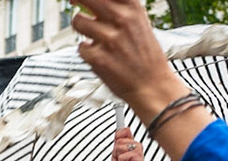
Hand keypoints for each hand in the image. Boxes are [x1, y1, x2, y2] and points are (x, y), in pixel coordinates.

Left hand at [72, 0, 188, 120]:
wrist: (152, 85)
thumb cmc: (144, 54)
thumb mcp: (138, 21)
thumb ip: (118, 8)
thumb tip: (90, 1)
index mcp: (132, 7)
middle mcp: (121, 19)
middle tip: (75, 3)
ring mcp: (109, 39)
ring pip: (78, 21)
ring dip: (82, 28)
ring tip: (94, 36)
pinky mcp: (99, 58)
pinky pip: (81, 47)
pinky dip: (87, 52)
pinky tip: (100, 56)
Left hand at [112, 127, 150, 160]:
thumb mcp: (117, 157)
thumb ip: (117, 145)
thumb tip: (118, 131)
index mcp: (130, 144)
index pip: (123, 130)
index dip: (120, 129)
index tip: (119, 110)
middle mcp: (135, 144)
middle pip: (117, 141)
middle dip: (115, 153)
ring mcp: (137, 148)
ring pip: (118, 148)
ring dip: (118, 160)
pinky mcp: (138, 155)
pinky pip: (121, 156)